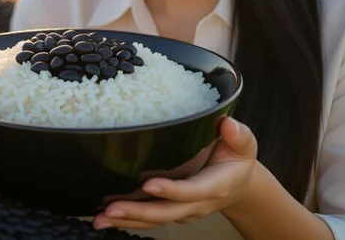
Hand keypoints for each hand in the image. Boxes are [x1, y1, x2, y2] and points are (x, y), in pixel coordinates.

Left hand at [93, 117, 258, 230]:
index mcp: (214, 186)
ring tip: (100, 219)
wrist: (238, 184)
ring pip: (153, 219)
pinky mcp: (170, 210)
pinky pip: (148, 218)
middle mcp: (196, 203)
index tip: (148, 184)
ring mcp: (182, 210)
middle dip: (137, 213)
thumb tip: (227, 123)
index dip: (171, 189)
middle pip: (166, 212)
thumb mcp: (244, 145)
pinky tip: (105, 213)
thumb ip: (238, 135)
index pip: (191, 191)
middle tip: (111, 211)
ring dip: (126, 220)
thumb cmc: (236, 160)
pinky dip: (127, 217)